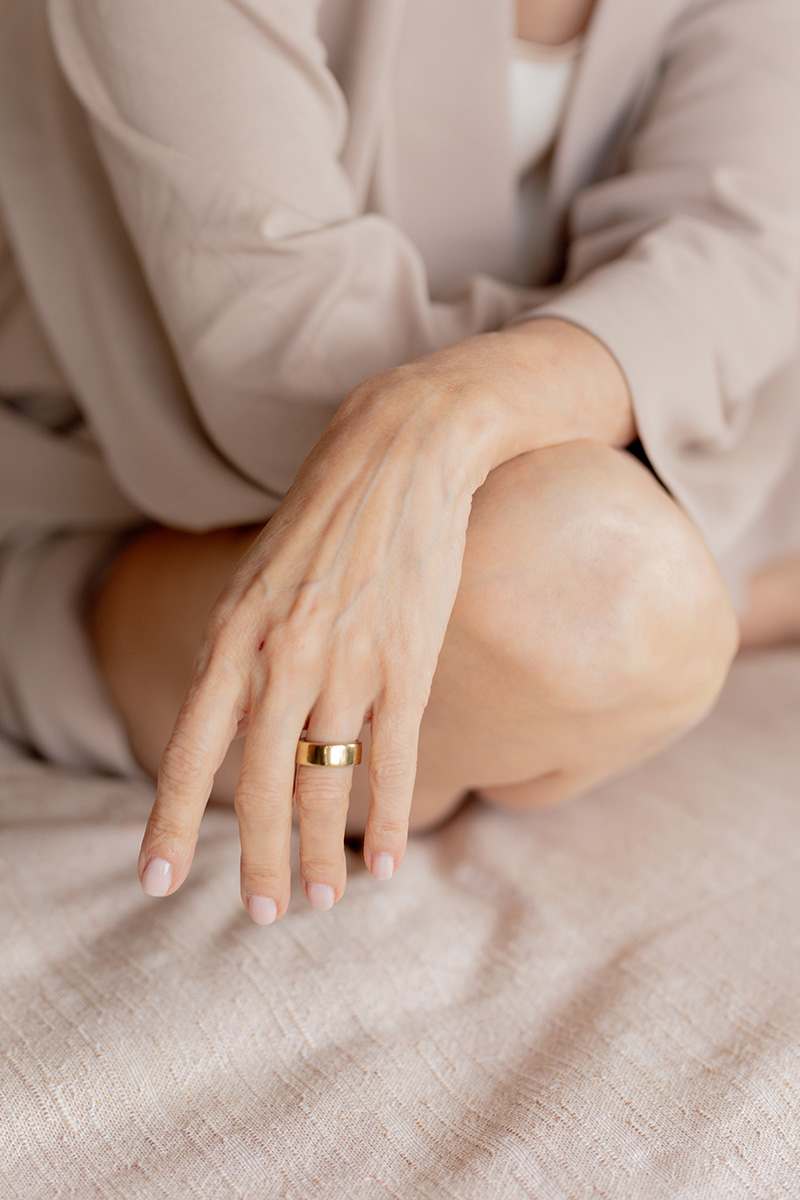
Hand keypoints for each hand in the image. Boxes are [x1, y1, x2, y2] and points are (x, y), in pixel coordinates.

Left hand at [136, 318, 633, 920]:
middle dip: (256, 859)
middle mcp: (282, 655)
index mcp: (233, 632)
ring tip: (322, 901)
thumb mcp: (258, 572)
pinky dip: (391, 819)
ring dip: (322, 853)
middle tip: (258, 915)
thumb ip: (243, 646)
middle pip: (260, 784)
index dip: (169, 820)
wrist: (403, 450)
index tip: (155, 882)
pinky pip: (396, 760)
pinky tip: (389, 861)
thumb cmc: (327, 512)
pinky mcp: (409, 661)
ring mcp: (348, 661)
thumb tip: (238, 720)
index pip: (190, 748)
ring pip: (327, 782)